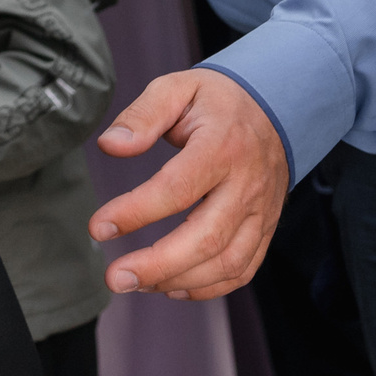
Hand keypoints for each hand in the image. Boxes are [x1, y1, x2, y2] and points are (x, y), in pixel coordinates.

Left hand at [90, 69, 287, 299]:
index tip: (99, 227)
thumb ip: (142, 115)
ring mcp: (260, 211)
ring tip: (135, 282)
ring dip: (179, 280)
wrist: (277, 107)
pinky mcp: (265, 229)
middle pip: (206, 237)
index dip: (136, 212)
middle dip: (157, 265)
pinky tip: (171, 287)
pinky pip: (243, 269)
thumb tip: (111, 146)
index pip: (177, 188)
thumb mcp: (177, 88)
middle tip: (115, 277)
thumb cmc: (216, 101)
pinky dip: (209, 288)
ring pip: (227, 262)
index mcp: (222, 146)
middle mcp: (247, 185)